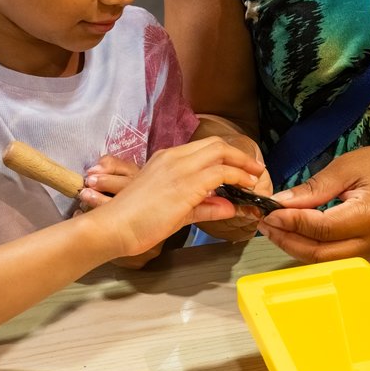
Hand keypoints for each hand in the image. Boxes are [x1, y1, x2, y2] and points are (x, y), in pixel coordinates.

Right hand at [83, 137, 263, 258]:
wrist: (114, 226)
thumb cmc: (134, 220)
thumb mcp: (174, 210)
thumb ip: (202, 206)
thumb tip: (228, 206)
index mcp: (167, 159)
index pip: (204, 148)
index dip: (227, 155)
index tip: (241, 167)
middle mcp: (174, 158)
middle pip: (215, 144)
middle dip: (239, 155)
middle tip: (255, 169)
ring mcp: (180, 168)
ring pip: (220, 153)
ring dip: (242, 164)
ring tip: (255, 177)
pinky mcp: (186, 184)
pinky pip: (219, 174)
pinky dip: (237, 178)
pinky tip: (245, 187)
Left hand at [258, 144, 369, 262]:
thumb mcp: (347, 167)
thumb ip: (314, 189)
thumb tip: (281, 202)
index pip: (322, 228)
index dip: (291, 222)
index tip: (269, 211)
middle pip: (320, 253)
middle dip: (287, 240)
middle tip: (265, 222)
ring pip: (323, 260)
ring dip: (295, 246)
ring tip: (273, 227)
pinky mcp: (368, 254)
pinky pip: (332, 258)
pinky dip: (309, 247)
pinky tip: (293, 232)